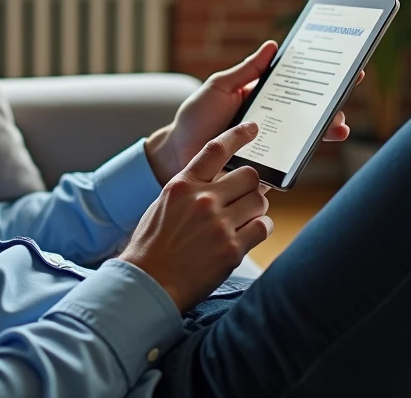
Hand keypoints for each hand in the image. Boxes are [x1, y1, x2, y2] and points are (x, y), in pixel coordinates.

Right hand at [120, 122, 270, 312]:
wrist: (148, 282)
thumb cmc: (153, 244)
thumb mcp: (164, 204)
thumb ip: (190, 188)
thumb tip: (218, 178)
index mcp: (182, 184)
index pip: (216, 148)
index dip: (238, 134)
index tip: (252, 128)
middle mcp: (202, 200)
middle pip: (248, 175)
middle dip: (251, 184)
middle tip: (246, 195)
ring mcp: (218, 224)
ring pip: (259, 200)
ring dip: (257, 208)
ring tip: (246, 218)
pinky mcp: (232, 249)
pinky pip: (263, 227)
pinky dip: (261, 228)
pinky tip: (250, 233)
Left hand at [145, 42, 360, 184]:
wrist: (177, 154)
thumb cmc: (196, 117)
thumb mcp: (220, 87)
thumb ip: (246, 70)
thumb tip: (272, 46)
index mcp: (263, 98)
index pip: (299, 86)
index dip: (322, 78)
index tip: (347, 67)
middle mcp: (272, 121)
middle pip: (310, 112)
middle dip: (332, 103)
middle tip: (346, 93)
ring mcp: (272, 144)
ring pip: (306, 137)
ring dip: (326, 131)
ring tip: (338, 126)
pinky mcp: (267, 166)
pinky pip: (290, 161)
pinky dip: (305, 155)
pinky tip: (313, 148)